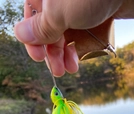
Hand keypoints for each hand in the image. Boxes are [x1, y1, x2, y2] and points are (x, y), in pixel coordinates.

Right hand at [14, 0, 133, 76]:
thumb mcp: (61, 13)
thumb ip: (41, 26)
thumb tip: (20, 34)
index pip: (32, 14)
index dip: (33, 37)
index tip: (38, 57)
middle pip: (50, 26)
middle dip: (52, 51)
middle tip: (57, 70)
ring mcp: (80, 5)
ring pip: (67, 32)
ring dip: (66, 53)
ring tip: (70, 70)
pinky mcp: (96, 13)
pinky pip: (82, 33)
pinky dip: (80, 47)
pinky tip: (80, 60)